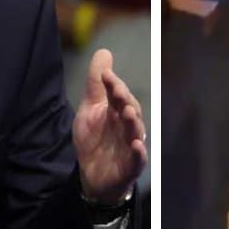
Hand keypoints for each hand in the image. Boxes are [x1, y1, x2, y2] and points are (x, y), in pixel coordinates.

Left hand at [74, 50, 146, 203]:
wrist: (93, 176)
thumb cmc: (94, 140)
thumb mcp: (89, 109)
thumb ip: (96, 83)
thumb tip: (104, 52)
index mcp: (118, 111)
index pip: (119, 95)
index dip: (114, 85)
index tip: (106, 75)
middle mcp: (127, 126)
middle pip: (131, 110)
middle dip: (125, 100)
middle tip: (118, 91)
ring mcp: (130, 146)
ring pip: (136, 132)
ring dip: (133, 122)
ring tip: (128, 112)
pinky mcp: (131, 166)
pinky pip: (138, 159)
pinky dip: (139, 153)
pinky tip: (136, 146)